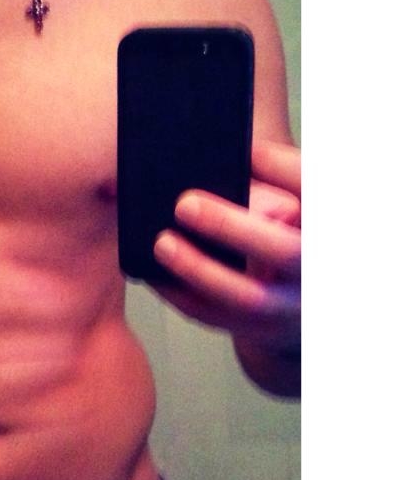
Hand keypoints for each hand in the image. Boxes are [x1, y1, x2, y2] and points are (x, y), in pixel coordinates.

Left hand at [151, 140, 300, 391]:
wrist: (299, 301)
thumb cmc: (286, 232)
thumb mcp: (293, 200)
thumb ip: (272, 176)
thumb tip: (232, 153)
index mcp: (327, 226)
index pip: (315, 193)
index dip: (283, 170)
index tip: (243, 152)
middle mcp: (316, 269)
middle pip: (284, 251)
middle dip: (230, 226)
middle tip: (184, 204)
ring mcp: (288, 305)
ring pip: (246, 296)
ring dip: (198, 269)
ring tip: (161, 243)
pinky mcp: (258, 328)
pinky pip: (214, 316)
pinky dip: (180, 294)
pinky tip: (153, 274)